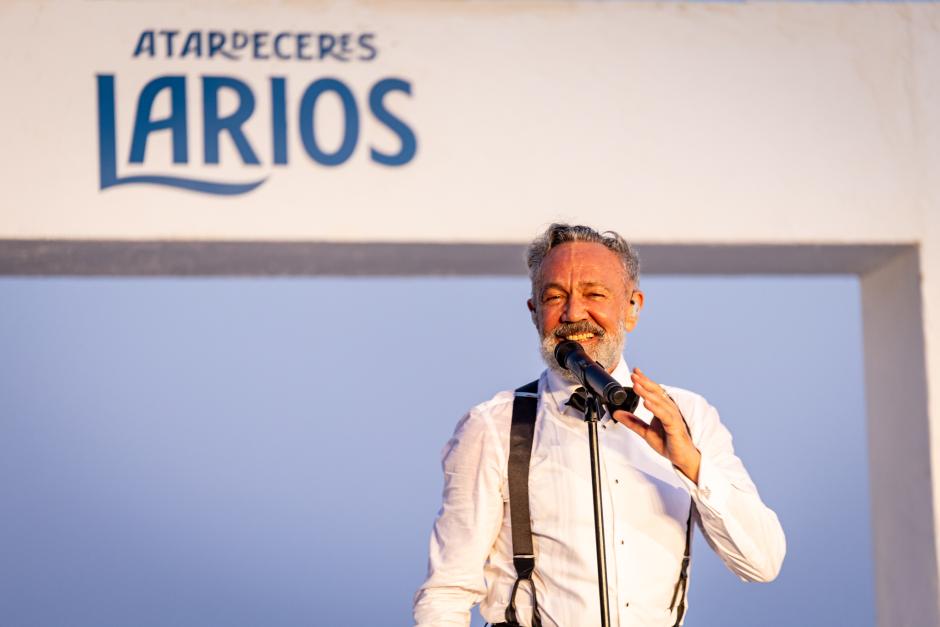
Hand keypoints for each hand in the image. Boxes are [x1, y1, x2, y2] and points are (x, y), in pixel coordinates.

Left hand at [613, 368, 700, 483]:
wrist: (681, 457)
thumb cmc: (668, 442)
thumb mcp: (645, 431)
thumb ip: (632, 421)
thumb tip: (617, 413)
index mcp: (662, 408)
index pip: (653, 391)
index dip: (644, 380)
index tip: (634, 372)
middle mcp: (668, 409)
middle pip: (656, 392)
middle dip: (644, 382)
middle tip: (633, 375)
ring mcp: (673, 416)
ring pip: (659, 401)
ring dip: (647, 392)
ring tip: (636, 385)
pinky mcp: (675, 426)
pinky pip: (664, 415)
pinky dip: (655, 408)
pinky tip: (647, 403)